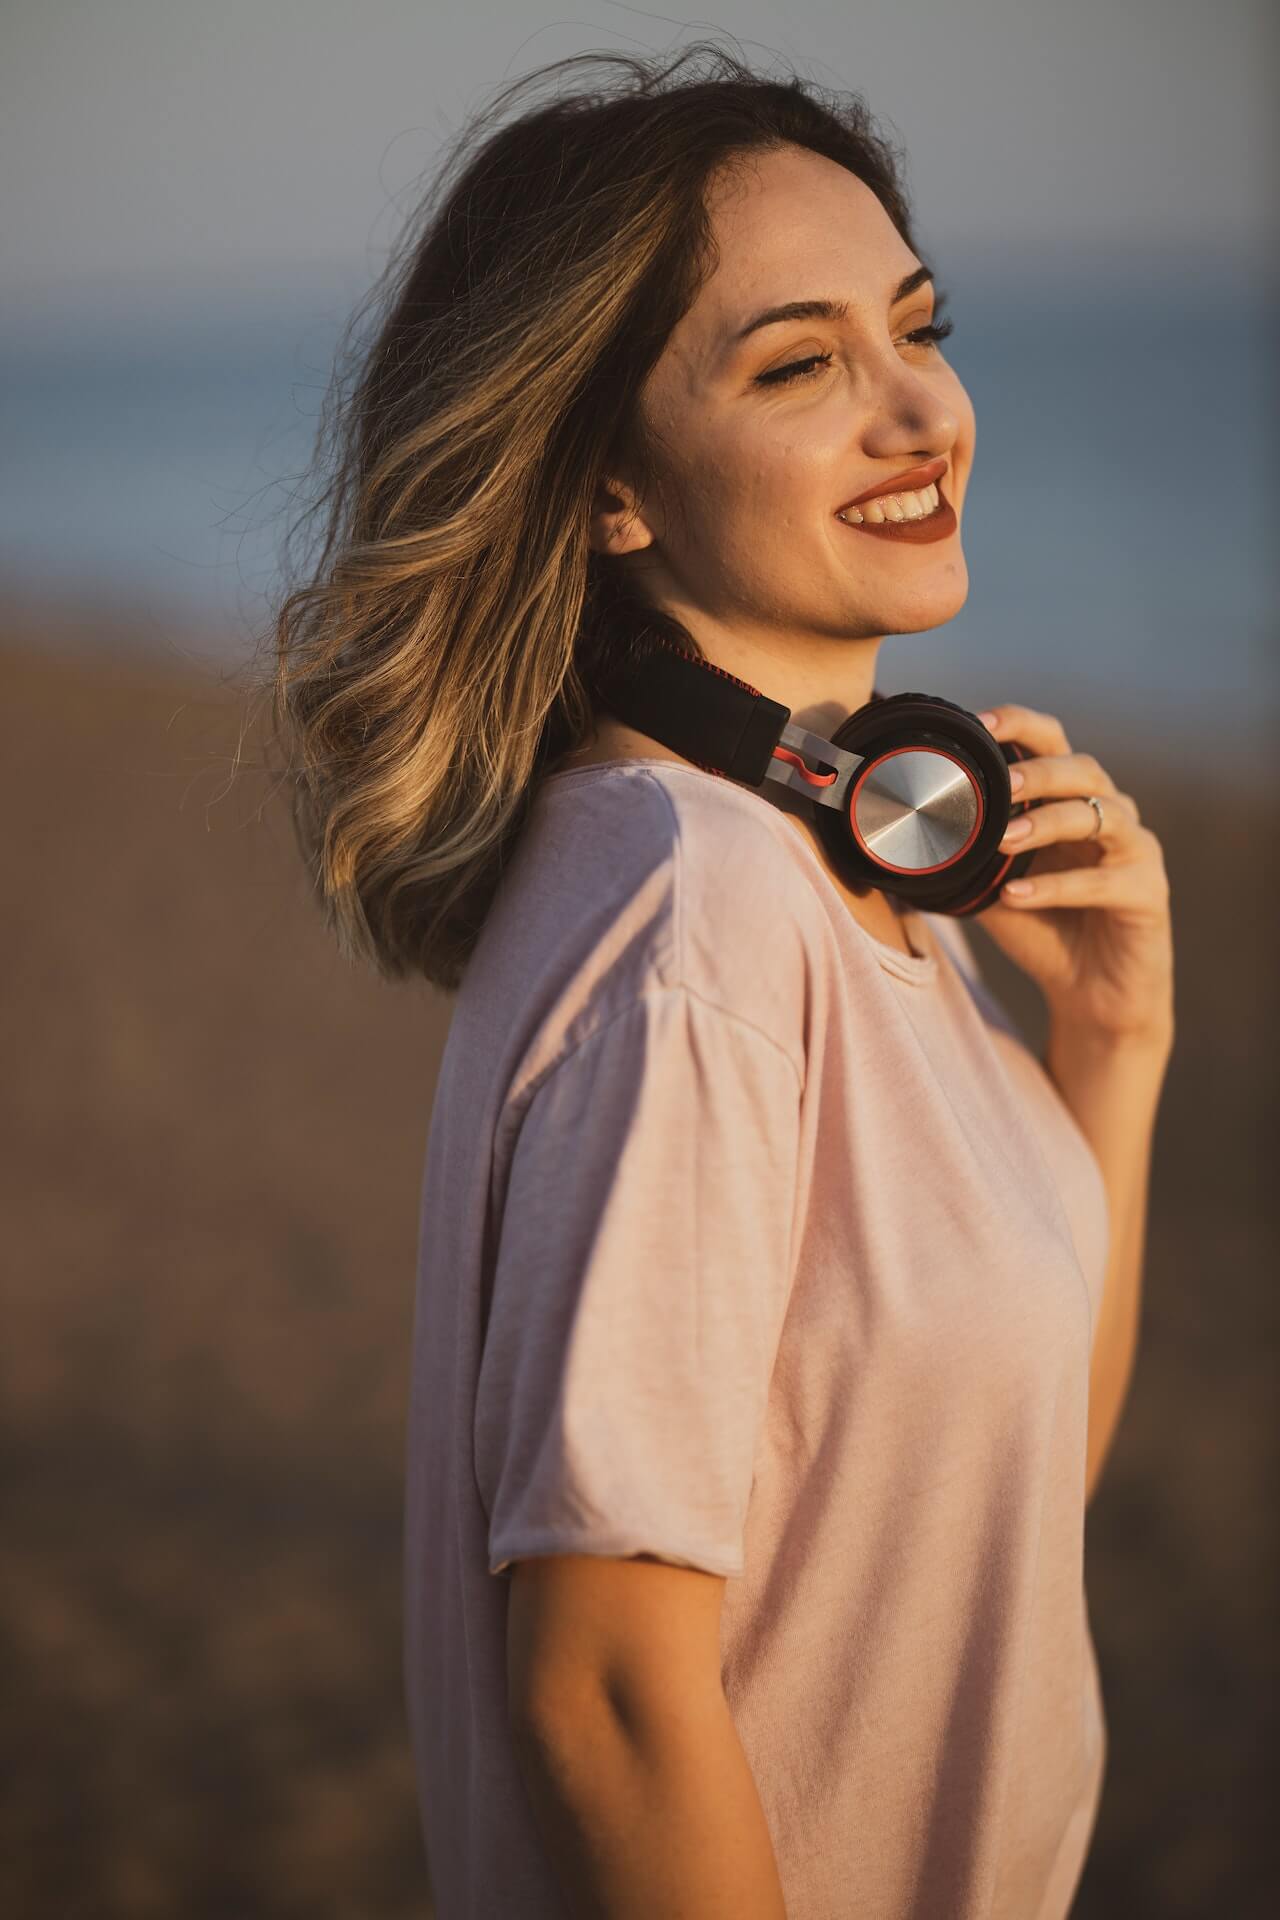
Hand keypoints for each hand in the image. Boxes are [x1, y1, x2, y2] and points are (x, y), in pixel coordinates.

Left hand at [974, 703, 1174, 1043]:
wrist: (1090, 994)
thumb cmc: (1042, 929)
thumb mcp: (990, 886)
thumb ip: (962, 855)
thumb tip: (894, 838)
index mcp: (1070, 800)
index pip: (1052, 742)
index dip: (1019, 725)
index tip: (976, 723)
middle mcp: (1110, 814)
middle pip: (1084, 769)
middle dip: (1040, 771)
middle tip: (999, 785)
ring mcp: (1135, 851)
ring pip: (1101, 816)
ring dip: (1048, 823)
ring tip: (1002, 839)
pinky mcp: (1148, 893)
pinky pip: (1104, 882)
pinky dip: (1058, 888)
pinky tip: (1016, 896)